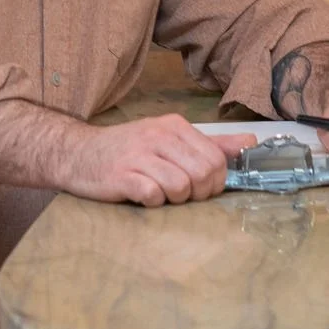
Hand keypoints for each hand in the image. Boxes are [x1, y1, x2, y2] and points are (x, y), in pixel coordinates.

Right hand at [61, 114, 256, 206]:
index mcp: (174, 126)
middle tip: (180, 194)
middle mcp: (159, 136)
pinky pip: (154, 196)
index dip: (215, 182)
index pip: (217, 159)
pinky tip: (142, 195)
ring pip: (181, 187)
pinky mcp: (123, 175)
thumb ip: (211, 143)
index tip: (199, 187)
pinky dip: (152, 202)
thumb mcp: (169, 139)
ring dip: (173, 199)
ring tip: (158, 192)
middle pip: (203, 175)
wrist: (78, 154)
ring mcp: (140, 155)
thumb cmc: (128, 150)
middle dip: (198, 193)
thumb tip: (250, 142)